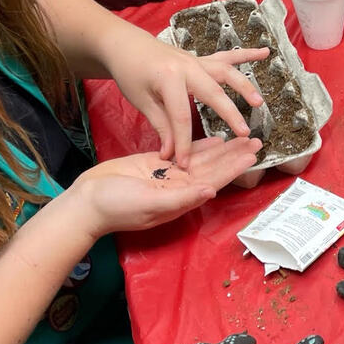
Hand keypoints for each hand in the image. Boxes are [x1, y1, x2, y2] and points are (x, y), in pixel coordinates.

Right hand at [67, 145, 259, 237]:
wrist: (87, 201)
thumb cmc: (116, 207)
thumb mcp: (150, 203)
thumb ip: (181, 198)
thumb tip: (211, 191)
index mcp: (181, 199)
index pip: (215, 181)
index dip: (235, 167)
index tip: (253, 155)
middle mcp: (179, 187)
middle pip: (213, 168)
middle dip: (235, 155)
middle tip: (256, 139)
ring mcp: (168, 175)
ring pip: (201, 159)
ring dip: (222, 149)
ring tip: (241, 136)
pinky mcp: (155, 163)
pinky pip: (183, 152)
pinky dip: (199, 146)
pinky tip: (214, 139)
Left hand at [102, 27, 267, 167]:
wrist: (126, 46)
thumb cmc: (131, 73)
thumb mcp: (142, 101)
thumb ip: (161, 125)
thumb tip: (171, 154)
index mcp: (168, 78)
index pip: (180, 116)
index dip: (183, 142)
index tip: (186, 164)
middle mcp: (187, 67)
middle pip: (213, 93)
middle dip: (229, 115)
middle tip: (243, 134)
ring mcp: (197, 60)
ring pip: (226, 72)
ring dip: (244, 87)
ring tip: (259, 103)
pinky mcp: (201, 59)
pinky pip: (227, 56)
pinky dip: (246, 54)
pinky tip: (265, 53)